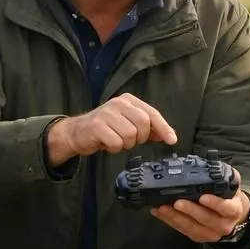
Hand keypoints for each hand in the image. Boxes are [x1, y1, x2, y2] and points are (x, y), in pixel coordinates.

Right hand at [46, 94, 177, 164]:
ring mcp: (107, 113)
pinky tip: (106, 143)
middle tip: (130, 140)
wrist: (77, 132)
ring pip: (130, 135)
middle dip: (140, 137)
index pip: (152, 113)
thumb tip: (168, 135)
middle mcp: (118, 103)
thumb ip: (148, 128)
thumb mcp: (128, 124)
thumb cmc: (105, 128)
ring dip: (125, 144)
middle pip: (144, 124)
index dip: (164, 128)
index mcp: (128, 100)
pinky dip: (114, 148)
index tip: (172, 140)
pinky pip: (116, 143)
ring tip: (116, 140)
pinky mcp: (96, 125)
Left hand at [152, 167, 249, 243]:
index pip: (227, 208)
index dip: (215, 203)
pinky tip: (160, 212)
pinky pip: (182, 230)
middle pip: (206, 219)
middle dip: (189, 210)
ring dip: (175, 217)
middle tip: (177, 202)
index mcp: (233, 210)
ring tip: (163, 207)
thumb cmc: (228, 195)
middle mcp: (224, 224)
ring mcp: (211, 233)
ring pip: (192, 227)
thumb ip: (224, 175)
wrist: (230, 213)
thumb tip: (210, 164)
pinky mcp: (198, 237)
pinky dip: (169, 221)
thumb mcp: (231, 183)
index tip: (202, 197)